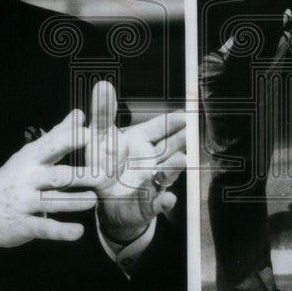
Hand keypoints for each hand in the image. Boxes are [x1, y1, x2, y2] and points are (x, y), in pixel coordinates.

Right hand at [0, 110, 96, 256]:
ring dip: (75, 201)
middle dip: (80, 175)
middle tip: (104, 174)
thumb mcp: (29, 155)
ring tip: (94, 200)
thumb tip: (79, 114)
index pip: (52, 146)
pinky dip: (62, 231)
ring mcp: (24, 203)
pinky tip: (78, 232)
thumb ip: (57, 136)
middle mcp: (28, 179)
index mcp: (31, 159)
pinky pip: (45, 228)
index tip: (91, 134)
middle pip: (57, 176)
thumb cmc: (10, 179)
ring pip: (53, 202)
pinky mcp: (23, 225)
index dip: (71, 140)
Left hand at [85, 82, 186, 243]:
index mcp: (141, 142)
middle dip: (182, 141)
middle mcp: (152, 161)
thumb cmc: (104, 167)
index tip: (186, 114)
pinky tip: (168, 199)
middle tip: (192, 132)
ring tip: (181, 159)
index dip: (173, 121)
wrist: (107, 206)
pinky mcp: (147, 206)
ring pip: (167, 173)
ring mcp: (152, 183)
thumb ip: (103, 114)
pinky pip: (157, 204)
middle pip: (171, 148)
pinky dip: (164, 202)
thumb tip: (104, 84)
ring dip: (174, 167)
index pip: (161, 128)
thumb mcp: (99, 140)